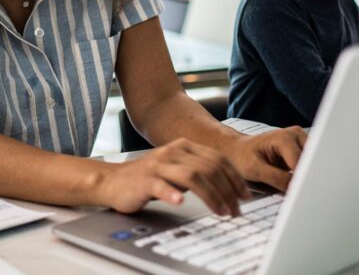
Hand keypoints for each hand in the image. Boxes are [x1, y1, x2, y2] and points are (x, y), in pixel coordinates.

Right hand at [95, 138, 249, 214]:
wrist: (113, 181)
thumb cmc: (148, 178)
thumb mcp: (177, 169)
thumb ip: (199, 172)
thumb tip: (230, 187)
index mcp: (184, 147)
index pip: (218, 159)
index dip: (235, 178)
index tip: (245, 196)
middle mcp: (173, 152)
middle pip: (209, 168)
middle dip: (228, 191)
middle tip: (236, 210)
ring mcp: (158, 165)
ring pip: (192, 176)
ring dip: (211, 196)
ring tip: (221, 212)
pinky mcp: (144, 180)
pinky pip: (160, 186)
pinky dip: (172, 193)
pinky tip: (180, 202)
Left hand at [225, 127, 306, 192]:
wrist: (238, 150)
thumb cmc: (242, 156)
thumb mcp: (254, 169)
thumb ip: (276, 178)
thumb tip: (296, 188)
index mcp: (284, 138)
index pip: (301, 164)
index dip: (301, 181)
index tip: (299, 195)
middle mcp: (296, 135)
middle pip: (311, 163)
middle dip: (307, 179)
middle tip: (299, 194)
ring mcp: (301, 141)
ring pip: (313, 166)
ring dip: (307, 178)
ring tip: (297, 188)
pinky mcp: (302, 150)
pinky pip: (310, 166)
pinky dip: (305, 176)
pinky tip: (298, 183)